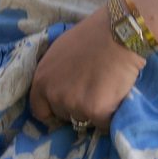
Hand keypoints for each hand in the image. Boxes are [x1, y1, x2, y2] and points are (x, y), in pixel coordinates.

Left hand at [28, 9, 141, 134]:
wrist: (117, 34)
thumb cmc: (91, 37)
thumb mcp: (58, 53)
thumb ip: (54, 75)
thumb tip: (58, 88)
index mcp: (41, 80)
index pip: (40, 111)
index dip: (54, 111)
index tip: (67, 107)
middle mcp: (53, 95)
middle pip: (64, 116)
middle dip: (77, 108)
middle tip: (93, 91)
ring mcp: (73, 104)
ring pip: (85, 120)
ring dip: (95, 112)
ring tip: (106, 91)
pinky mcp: (95, 110)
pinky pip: (103, 124)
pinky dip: (112, 116)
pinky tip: (117, 97)